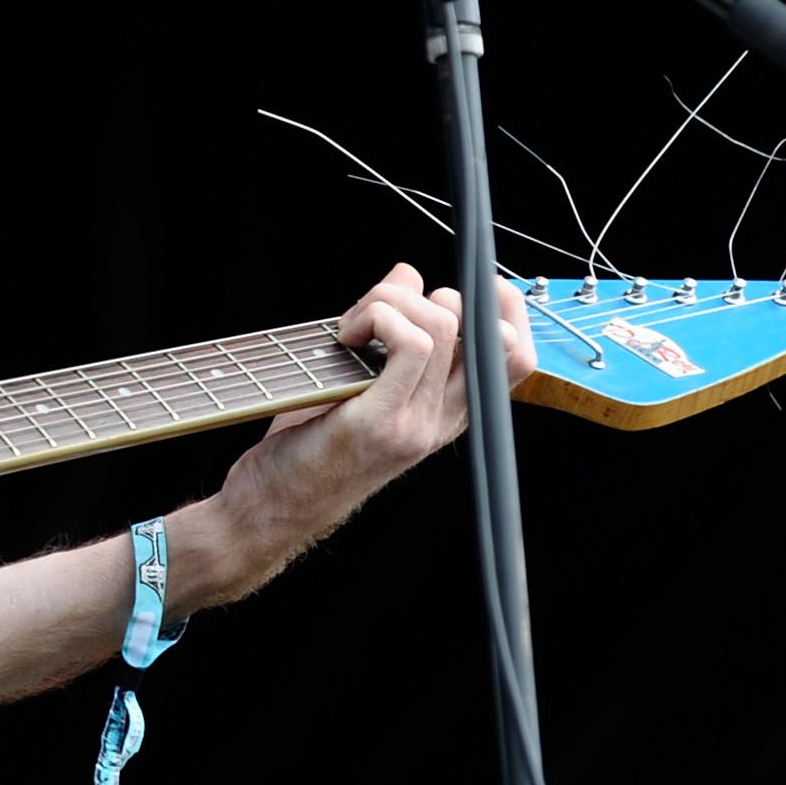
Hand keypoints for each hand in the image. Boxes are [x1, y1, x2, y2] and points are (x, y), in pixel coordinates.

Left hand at [200, 263, 535, 598]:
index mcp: (444, 416)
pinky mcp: (382, 421)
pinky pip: (409, 343)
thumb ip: (389, 329)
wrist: (270, 511)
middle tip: (373, 314)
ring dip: (389, 301)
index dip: (504, 310)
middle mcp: (440, 423)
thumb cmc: (306, 446)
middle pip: (485, 331)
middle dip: (427, 295)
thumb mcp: (358, 384)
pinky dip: (378, 316)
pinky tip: (345, 337)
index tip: (460, 286)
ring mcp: (416, 424)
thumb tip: (407, 273)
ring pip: (442, 325)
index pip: (515, 360)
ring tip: (350, 327)